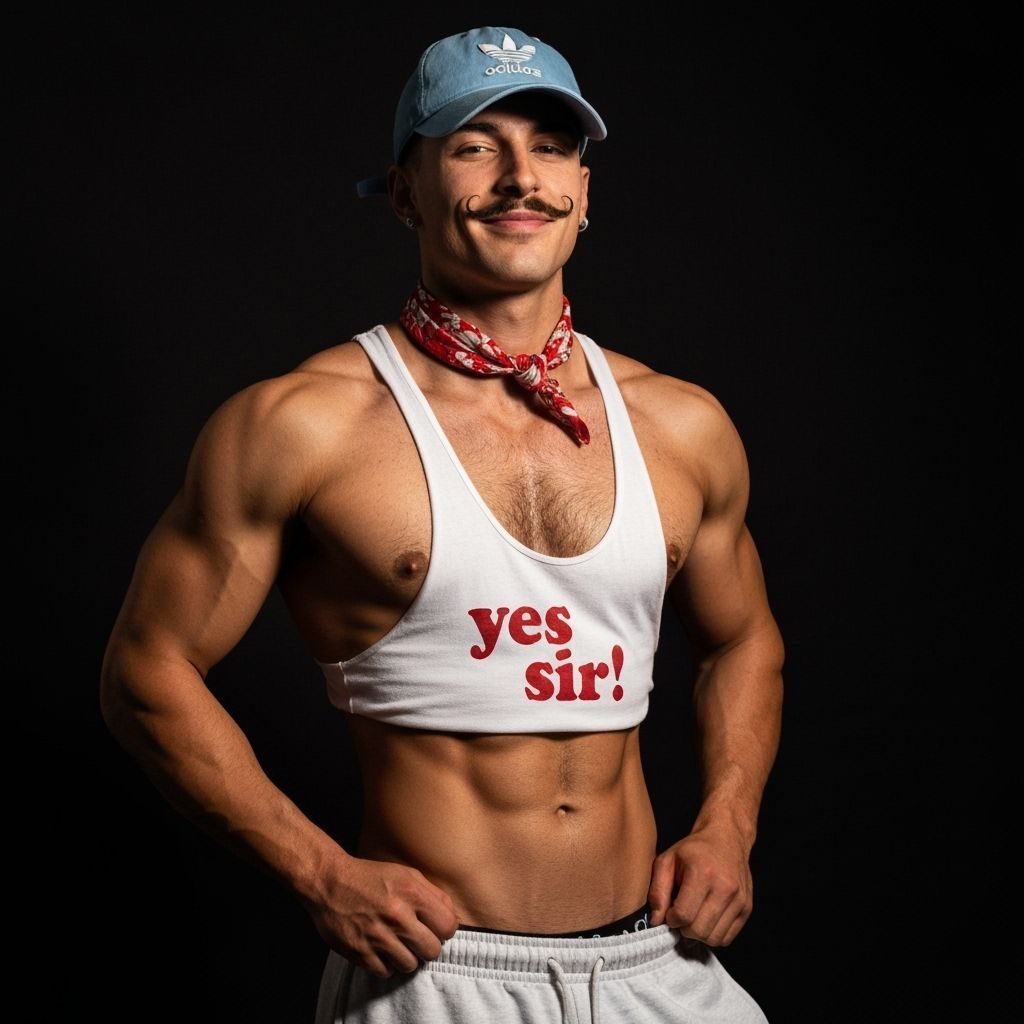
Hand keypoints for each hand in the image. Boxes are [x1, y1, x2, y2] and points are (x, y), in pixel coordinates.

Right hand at [302, 854, 459, 977]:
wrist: (330, 882)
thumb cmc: (371, 877)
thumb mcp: (407, 874)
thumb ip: (433, 895)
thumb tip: (452, 918)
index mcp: (412, 893)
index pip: (448, 926)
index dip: (444, 929)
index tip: (435, 928)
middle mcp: (397, 915)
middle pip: (432, 950)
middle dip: (427, 946)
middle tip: (416, 938)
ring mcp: (377, 935)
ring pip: (410, 965)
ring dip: (406, 956)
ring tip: (396, 943)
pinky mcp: (359, 951)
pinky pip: (385, 972)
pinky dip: (385, 964)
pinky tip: (381, 949)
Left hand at [646, 827, 752, 945]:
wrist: (726, 838)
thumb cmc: (693, 850)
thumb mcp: (667, 860)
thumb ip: (657, 891)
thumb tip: (655, 921)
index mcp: (702, 872)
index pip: (684, 914)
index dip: (671, 919)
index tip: (670, 911)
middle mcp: (725, 887)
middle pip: (699, 930)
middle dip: (684, 929)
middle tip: (680, 915)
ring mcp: (739, 899)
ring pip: (714, 938)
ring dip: (698, 934)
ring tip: (693, 917)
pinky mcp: (747, 908)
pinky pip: (727, 938)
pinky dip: (713, 935)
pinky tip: (706, 918)